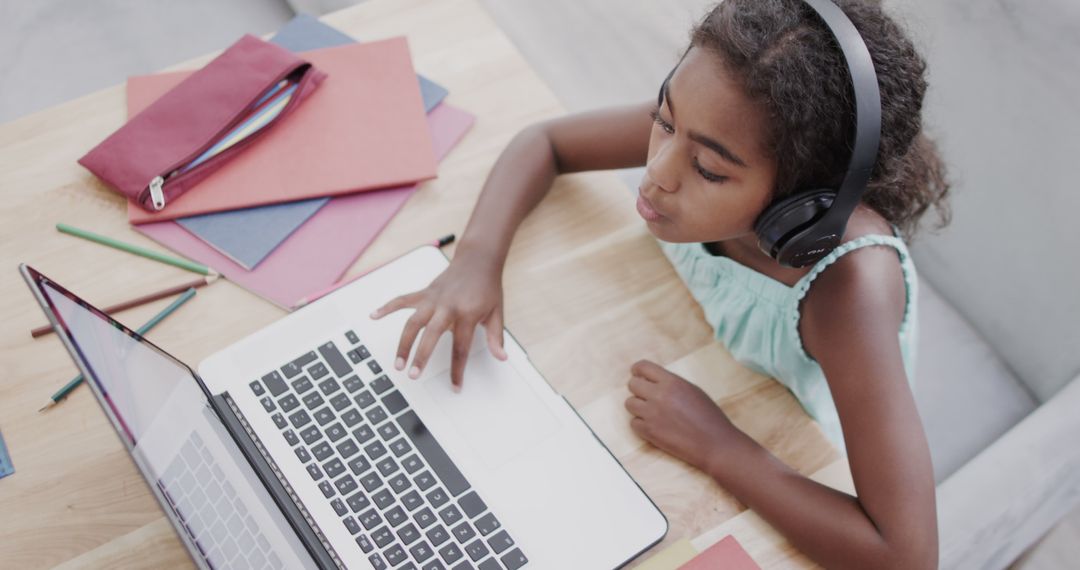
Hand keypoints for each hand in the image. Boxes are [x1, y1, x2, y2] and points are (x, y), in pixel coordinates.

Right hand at [370, 249, 507, 390]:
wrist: (478, 260)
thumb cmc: (487, 287)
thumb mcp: (497, 313)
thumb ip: (496, 338)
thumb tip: (501, 357)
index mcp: (467, 314)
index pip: (461, 348)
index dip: (457, 370)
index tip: (455, 387)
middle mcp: (447, 307)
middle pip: (431, 335)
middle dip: (421, 356)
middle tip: (413, 375)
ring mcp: (433, 299)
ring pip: (413, 322)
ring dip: (403, 343)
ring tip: (397, 363)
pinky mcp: (425, 293)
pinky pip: (403, 300)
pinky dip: (387, 307)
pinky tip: (374, 315)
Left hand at [625, 359, 742, 475]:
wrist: (714, 444)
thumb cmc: (709, 416)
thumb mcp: (693, 390)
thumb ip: (671, 384)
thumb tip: (653, 382)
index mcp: (671, 382)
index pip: (643, 367)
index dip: (638, 370)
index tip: (638, 374)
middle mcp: (658, 395)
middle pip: (632, 384)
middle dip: (638, 389)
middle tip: (647, 396)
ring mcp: (651, 414)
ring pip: (629, 403)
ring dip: (638, 406)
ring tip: (651, 412)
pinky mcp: (649, 432)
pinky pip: (633, 423)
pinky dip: (641, 424)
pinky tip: (654, 426)